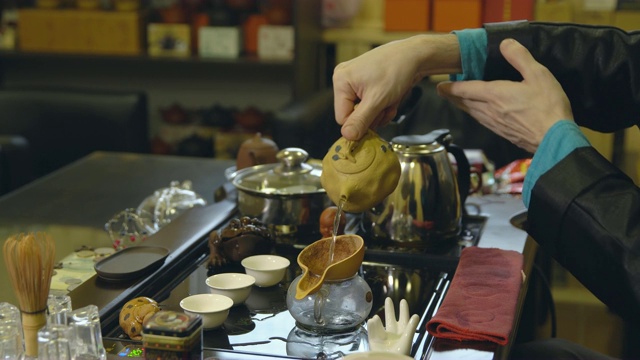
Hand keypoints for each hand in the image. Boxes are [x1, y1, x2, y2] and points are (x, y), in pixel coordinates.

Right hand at [333, 34, 460, 139]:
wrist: (414, 55)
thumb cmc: (397, 69)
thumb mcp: (377, 99)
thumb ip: (361, 120)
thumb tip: (347, 136)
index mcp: (341, 81)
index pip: (342, 118)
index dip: (361, 122)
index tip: (377, 116)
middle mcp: (344, 79)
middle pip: (354, 115)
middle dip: (373, 115)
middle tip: (386, 106)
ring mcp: (355, 80)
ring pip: (364, 112)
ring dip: (380, 111)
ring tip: (390, 100)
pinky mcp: (365, 82)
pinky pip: (369, 104)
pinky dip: (382, 105)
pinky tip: (391, 98)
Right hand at [367, 297, 419, 354]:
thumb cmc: (401, 353)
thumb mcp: (407, 339)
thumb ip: (411, 327)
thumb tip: (416, 316)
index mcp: (402, 332)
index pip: (404, 318)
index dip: (404, 310)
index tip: (403, 301)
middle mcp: (393, 333)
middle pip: (390, 318)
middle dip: (390, 309)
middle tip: (388, 299)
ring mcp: (383, 337)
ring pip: (380, 325)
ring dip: (377, 321)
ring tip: (376, 317)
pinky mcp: (374, 341)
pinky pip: (372, 332)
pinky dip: (371, 326)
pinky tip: (371, 321)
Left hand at [437, 38, 573, 152]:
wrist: (554, 139)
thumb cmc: (548, 106)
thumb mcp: (538, 74)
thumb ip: (519, 57)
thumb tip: (504, 43)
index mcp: (495, 95)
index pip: (466, 89)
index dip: (452, 87)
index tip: (440, 85)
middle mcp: (490, 110)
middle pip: (465, 102)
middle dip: (453, 96)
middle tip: (443, 92)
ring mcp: (495, 124)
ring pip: (472, 113)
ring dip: (462, 106)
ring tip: (456, 101)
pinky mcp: (502, 133)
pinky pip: (482, 121)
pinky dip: (474, 114)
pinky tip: (478, 114)